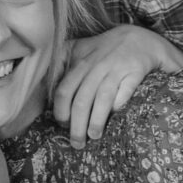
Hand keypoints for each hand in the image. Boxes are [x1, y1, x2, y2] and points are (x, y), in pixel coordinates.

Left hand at [50, 25, 182, 145]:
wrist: (140, 39)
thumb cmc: (104, 49)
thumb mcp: (78, 49)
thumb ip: (59, 64)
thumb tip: (43, 88)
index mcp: (79, 62)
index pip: (64, 90)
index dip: (61, 112)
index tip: (63, 125)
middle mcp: (96, 66)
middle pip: (81, 100)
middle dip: (76, 125)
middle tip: (77, 143)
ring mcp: (116, 68)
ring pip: (102, 98)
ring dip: (96, 121)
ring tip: (94, 136)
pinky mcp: (134, 71)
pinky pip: (124, 92)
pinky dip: (118, 105)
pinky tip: (115, 116)